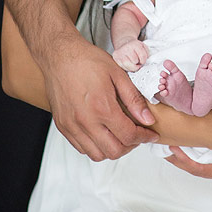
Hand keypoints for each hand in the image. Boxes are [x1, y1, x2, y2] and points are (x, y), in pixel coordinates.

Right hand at [40, 34, 156, 160]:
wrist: (60, 56)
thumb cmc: (88, 61)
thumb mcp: (117, 74)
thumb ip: (134, 99)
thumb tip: (147, 119)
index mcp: (102, 107)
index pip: (128, 135)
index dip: (144, 137)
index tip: (151, 134)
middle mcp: (85, 121)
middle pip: (114, 151)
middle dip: (131, 146)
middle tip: (137, 135)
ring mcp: (72, 126)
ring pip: (97, 154)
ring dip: (113, 149)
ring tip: (120, 135)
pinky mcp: (63, 126)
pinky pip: (82, 148)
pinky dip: (96, 146)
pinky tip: (103, 133)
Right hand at [111, 39, 148, 70]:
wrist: (124, 43)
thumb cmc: (134, 47)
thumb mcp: (142, 46)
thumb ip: (146, 53)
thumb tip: (145, 61)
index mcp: (135, 44)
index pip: (142, 56)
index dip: (143, 61)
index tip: (142, 61)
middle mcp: (127, 47)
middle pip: (135, 61)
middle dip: (137, 64)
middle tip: (137, 62)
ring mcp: (120, 52)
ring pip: (128, 65)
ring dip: (132, 67)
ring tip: (133, 64)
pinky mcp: (115, 57)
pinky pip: (122, 67)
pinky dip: (127, 68)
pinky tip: (128, 64)